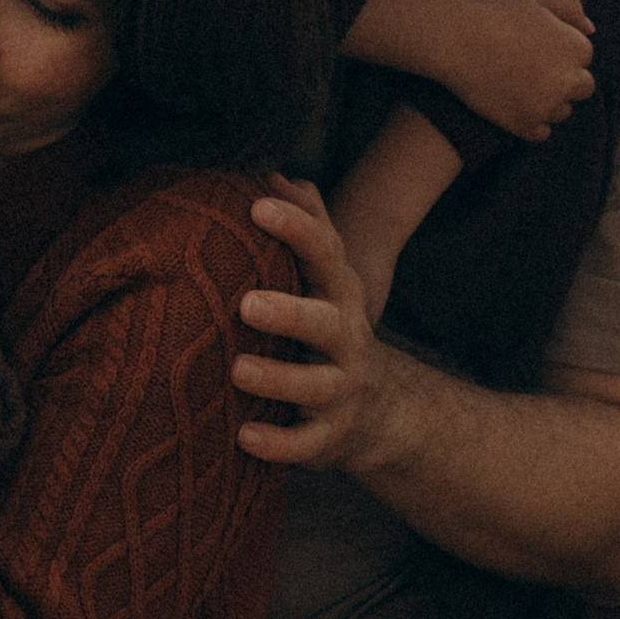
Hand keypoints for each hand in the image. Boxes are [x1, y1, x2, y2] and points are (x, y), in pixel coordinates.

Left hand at [231, 177, 390, 469]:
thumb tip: (277, 173)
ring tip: (238, 370)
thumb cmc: (329, 329)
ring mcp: (340, 392)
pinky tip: (244, 437)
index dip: (295, 227)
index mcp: (339, 295)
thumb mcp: (327, 280)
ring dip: (279, 379)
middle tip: (245, 303)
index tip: (256, 205)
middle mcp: (346, 342)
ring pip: (315, 386)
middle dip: (291, 312)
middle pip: (327, 323)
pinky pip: (306, 445)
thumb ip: (307, 228)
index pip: (325, 253)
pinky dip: (278, 445)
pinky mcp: (329, 438)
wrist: (382, 414)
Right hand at [442, 0, 595, 138]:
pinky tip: (515, 105)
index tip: (536, 46)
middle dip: (564, 79)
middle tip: (532, 69)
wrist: (456, 39)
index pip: (583, 56)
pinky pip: (542, 132)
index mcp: (577, 48)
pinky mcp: (524, 125)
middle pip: (582, 88)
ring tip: (519, 85)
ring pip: (562, 111)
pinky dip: (533, 122)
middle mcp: (569, 81)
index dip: (561, 50)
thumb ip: (570, 7)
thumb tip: (591, 29)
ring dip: (549, 101)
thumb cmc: (495, 11)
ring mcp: (547, 106)